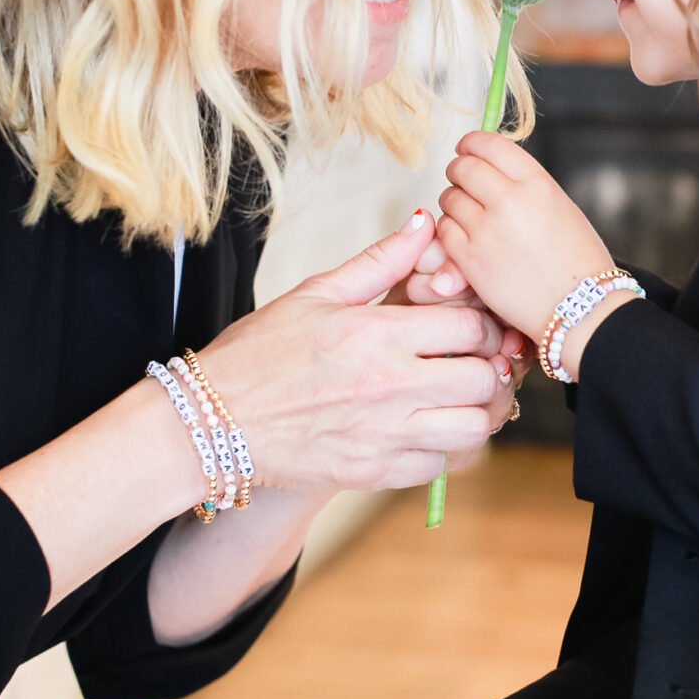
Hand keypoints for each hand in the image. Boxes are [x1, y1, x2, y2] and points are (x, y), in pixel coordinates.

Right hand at [195, 213, 516, 494]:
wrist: (211, 421)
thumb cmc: (258, 353)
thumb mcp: (315, 293)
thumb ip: (380, 262)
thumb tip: (424, 224)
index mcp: (376, 334)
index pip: (470, 328)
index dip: (481, 324)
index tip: (471, 327)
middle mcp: (388, 386)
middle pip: (483, 379)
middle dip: (487, 367)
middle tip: (472, 362)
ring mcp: (383, 435)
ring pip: (472, 429)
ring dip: (473, 412)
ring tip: (456, 398)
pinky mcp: (372, 473)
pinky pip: (438, 466)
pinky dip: (442, 449)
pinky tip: (424, 429)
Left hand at [435, 132, 615, 344]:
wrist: (580, 308)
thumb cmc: (578, 261)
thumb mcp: (561, 207)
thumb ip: (525, 185)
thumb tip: (492, 168)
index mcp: (536, 183)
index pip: (489, 144)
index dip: (471, 144)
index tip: (466, 149)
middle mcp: (509, 201)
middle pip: (462, 167)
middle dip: (459, 172)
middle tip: (464, 182)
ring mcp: (486, 230)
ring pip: (449, 198)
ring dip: (455, 203)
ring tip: (472, 216)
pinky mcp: (470, 259)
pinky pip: (444, 229)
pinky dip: (451, 230)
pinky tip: (468, 238)